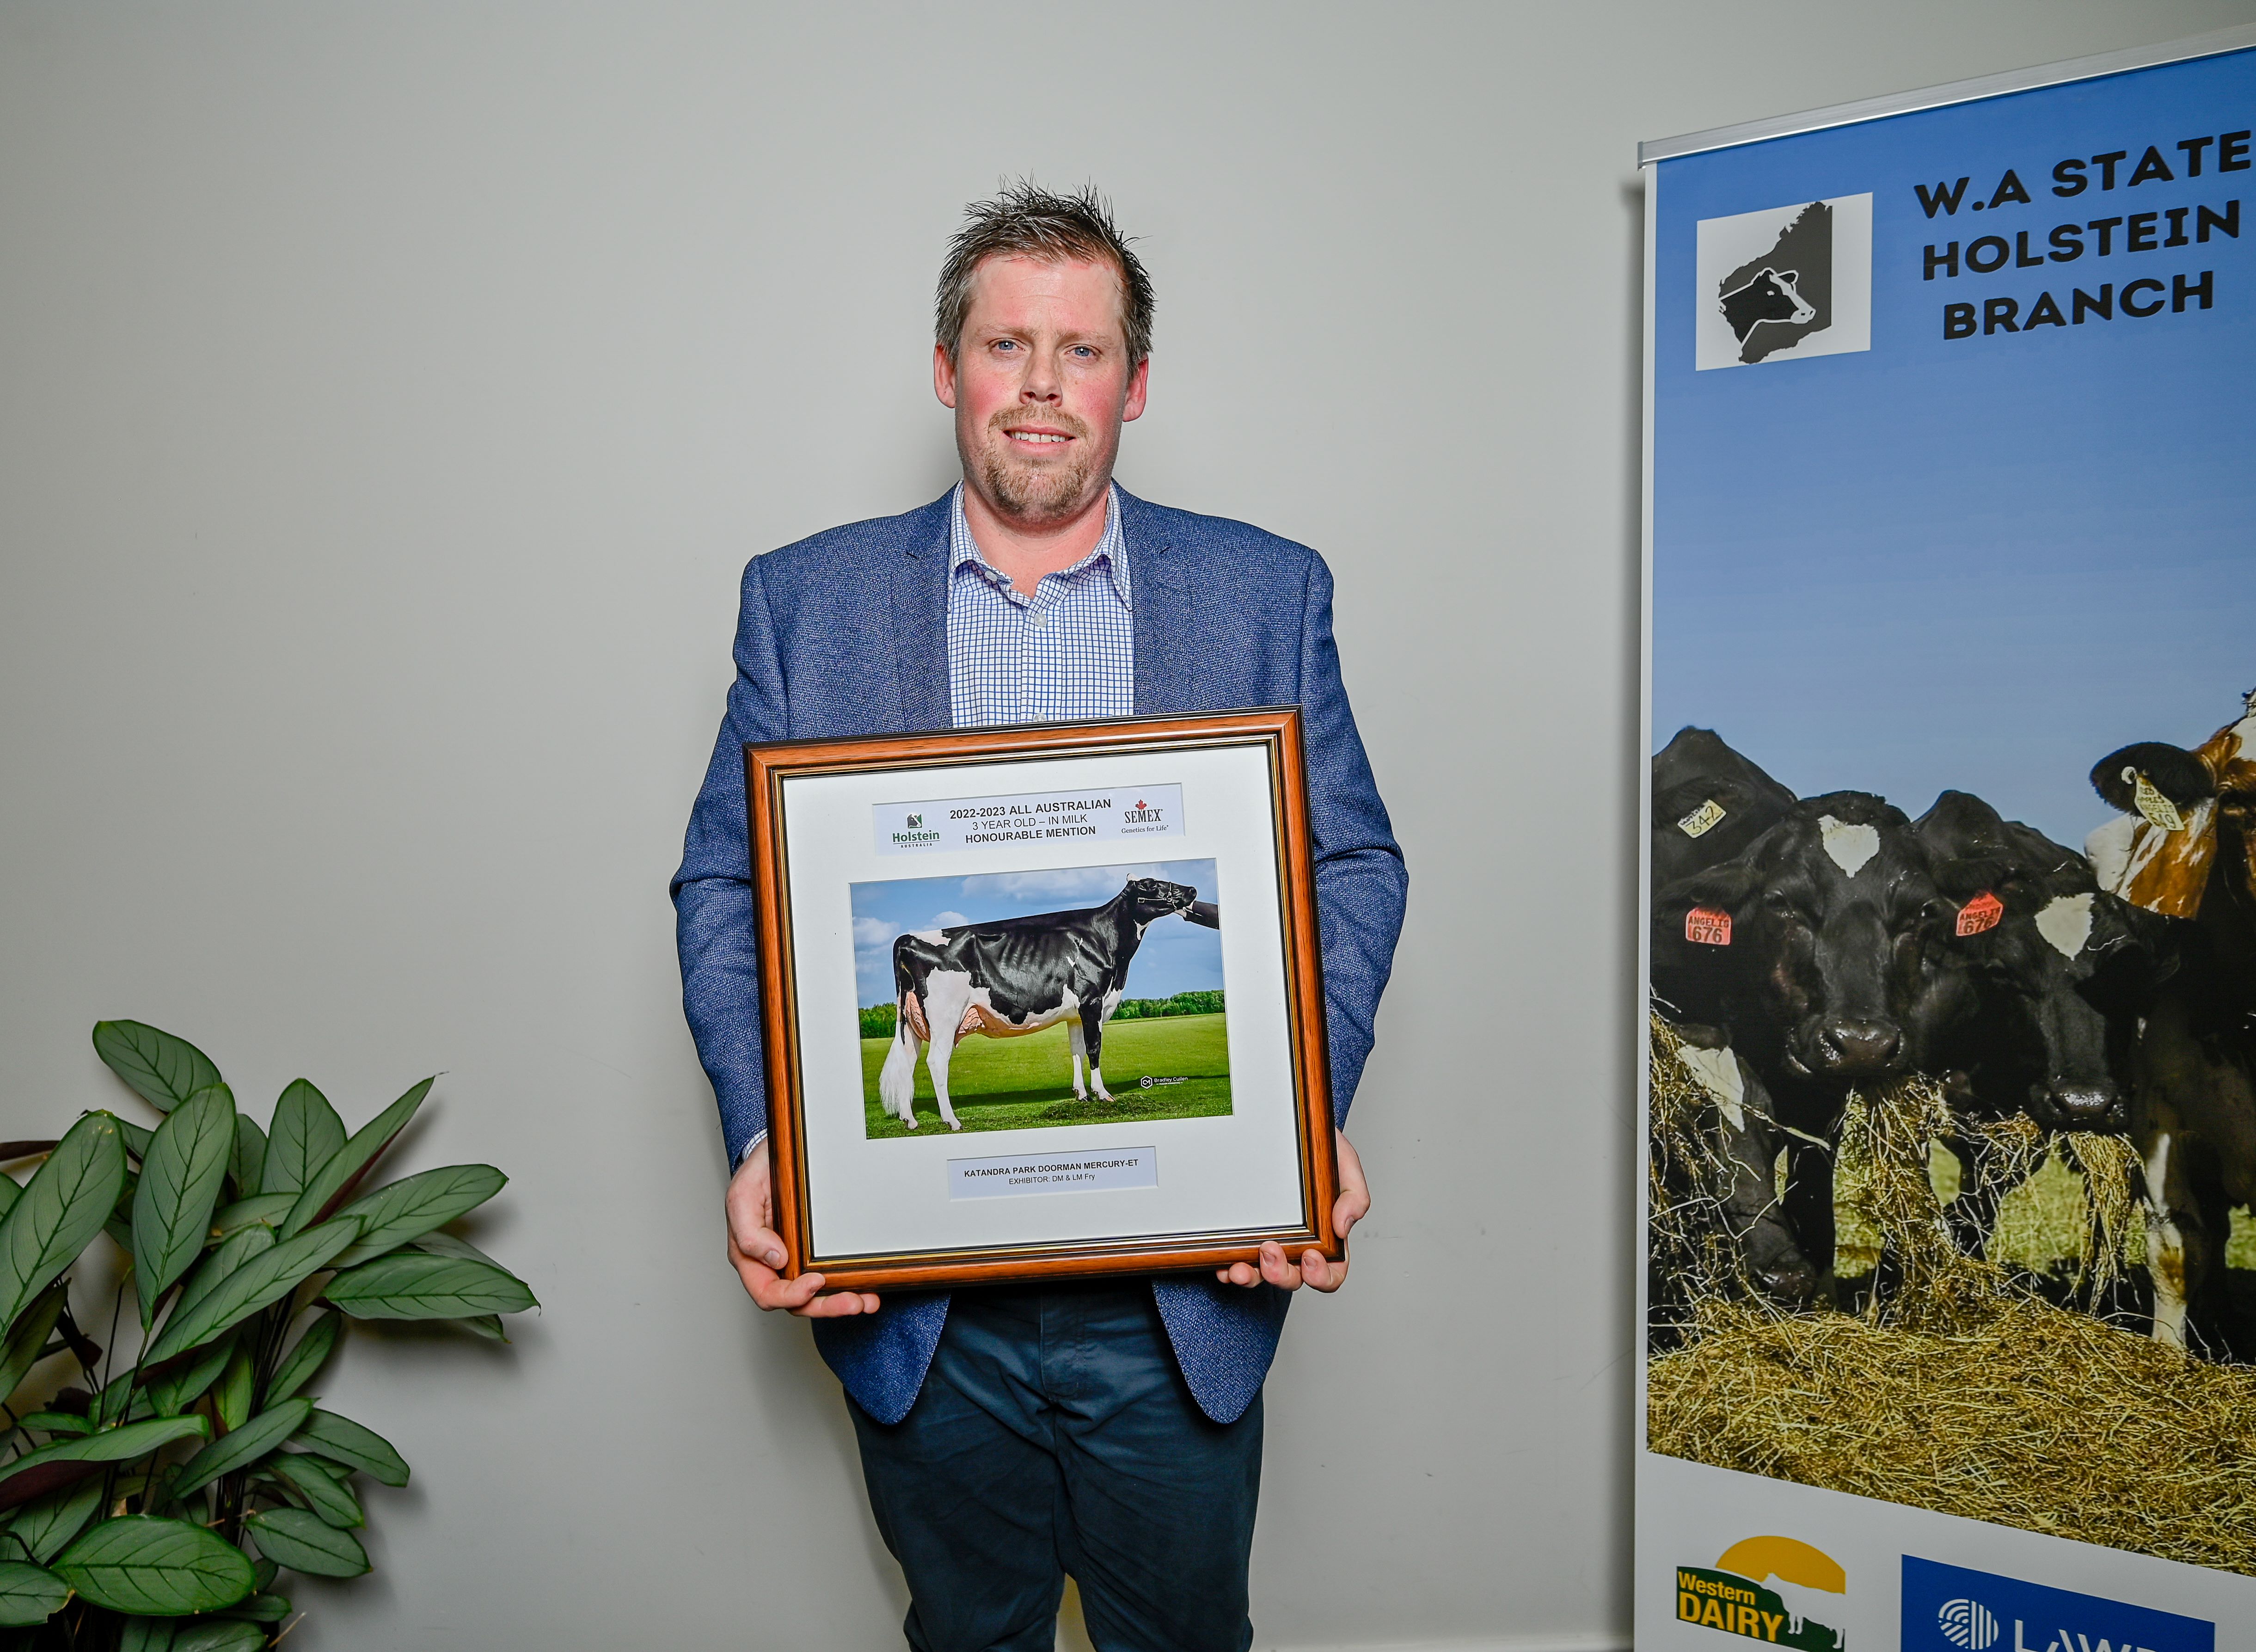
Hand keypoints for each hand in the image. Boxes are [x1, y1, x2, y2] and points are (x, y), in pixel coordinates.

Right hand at [725, 1139, 879, 1316]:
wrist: (782, 1153)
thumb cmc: (757, 1174)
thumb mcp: (743, 1195)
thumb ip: (748, 1231)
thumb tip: (774, 1258)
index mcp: (752, 1258)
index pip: (768, 1293)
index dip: (792, 1295)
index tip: (815, 1281)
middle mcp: (775, 1265)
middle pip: (798, 1302)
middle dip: (826, 1306)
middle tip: (853, 1302)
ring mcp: (797, 1260)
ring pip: (818, 1296)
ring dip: (842, 1301)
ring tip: (867, 1301)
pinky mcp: (817, 1252)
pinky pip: (832, 1277)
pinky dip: (850, 1285)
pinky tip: (869, 1288)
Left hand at [1216, 1129, 1367, 1292]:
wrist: (1285, 1122)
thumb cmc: (1318, 1148)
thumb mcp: (1345, 1163)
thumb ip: (1354, 1195)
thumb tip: (1343, 1227)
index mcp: (1327, 1236)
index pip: (1331, 1271)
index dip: (1322, 1276)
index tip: (1311, 1256)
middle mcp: (1297, 1244)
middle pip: (1293, 1278)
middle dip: (1281, 1275)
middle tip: (1270, 1250)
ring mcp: (1268, 1240)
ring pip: (1261, 1275)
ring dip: (1252, 1277)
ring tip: (1240, 1267)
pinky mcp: (1243, 1232)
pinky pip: (1235, 1260)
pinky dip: (1228, 1268)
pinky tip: (1223, 1264)